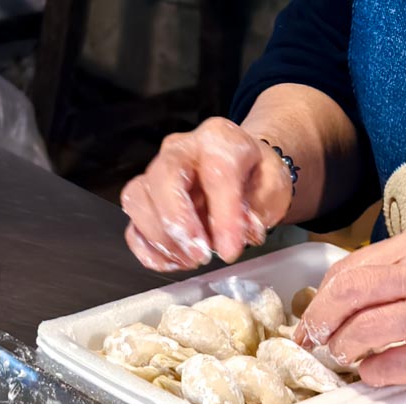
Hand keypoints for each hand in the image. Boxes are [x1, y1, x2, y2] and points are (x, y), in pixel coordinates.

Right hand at [120, 117, 293, 271]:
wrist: (244, 172)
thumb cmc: (256, 178)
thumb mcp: (272, 188)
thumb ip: (255, 211)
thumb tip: (232, 241)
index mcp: (218, 139)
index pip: (216, 173)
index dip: (223, 217)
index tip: (230, 250)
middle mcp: (180, 150)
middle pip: (162, 179)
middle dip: (178, 224)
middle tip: (201, 256)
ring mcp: (155, 174)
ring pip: (137, 201)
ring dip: (162, 240)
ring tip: (192, 260)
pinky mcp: (144, 200)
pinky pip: (132, 226)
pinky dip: (149, 250)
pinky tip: (175, 261)